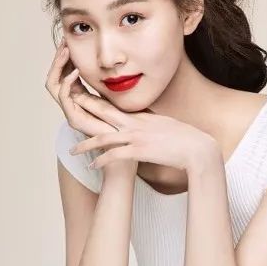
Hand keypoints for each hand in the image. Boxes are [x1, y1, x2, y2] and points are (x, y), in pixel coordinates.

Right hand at [45, 37, 117, 137]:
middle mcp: (71, 103)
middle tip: (64, 43)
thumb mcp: (114, 89)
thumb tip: (112, 55)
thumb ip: (107, 75)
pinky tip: (75, 71)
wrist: (128, 139)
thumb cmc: (124, 116)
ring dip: (58, 67)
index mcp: (78, 94)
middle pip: (53, 77)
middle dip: (57, 59)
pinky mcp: (74, 119)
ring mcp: (71, 111)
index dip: (64, 57)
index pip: (62, 72)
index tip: (68, 40)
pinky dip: (67, 82)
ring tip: (66, 51)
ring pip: (52, 85)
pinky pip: (63, 97)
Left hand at [68, 94, 220, 173]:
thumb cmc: (185, 138)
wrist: (197, 149)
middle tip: (68, 106)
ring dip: (86, 144)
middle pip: (104, 114)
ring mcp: (136, 137)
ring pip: (104, 137)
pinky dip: (101, 161)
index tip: (83, 99)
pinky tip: (92, 166)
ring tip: (73, 150)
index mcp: (141, 116)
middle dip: (85, 109)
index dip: (96, 102)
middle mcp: (136, 124)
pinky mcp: (139, 151)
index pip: (114, 107)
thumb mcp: (165, 124)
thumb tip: (144, 122)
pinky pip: (114, 156)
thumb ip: (151, 122)